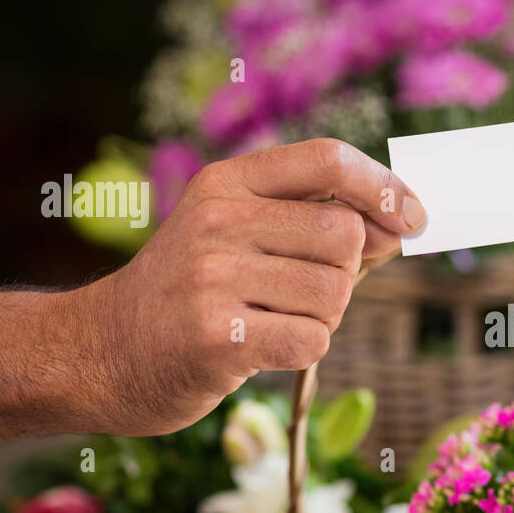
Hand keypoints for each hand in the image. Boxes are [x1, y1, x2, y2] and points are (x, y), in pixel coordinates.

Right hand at [70, 138, 423, 436]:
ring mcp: (213, 277)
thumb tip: (401, 223)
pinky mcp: (217, 336)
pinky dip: (304, 350)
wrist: (99, 353)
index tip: (414, 218)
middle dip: (344, 274)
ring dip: (322, 317)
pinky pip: (313, 340)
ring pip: (335, 293)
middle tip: (300, 293)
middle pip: (345, 234)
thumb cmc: (188, 295)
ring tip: (270, 319)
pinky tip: (261, 348)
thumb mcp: (235, 235)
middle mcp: (218, 220)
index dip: (383, 186)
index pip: (327, 158)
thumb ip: (311, 223)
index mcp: (226, 182)